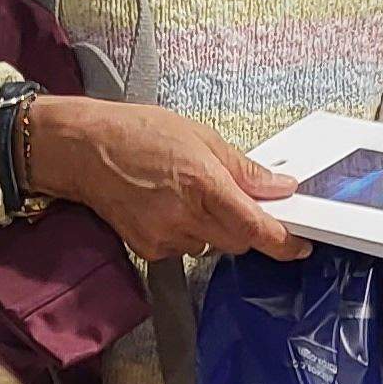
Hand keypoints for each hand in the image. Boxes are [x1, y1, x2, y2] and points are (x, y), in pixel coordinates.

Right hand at [17, 96, 308, 261]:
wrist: (82, 149)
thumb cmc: (135, 133)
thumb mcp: (199, 136)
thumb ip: (243, 168)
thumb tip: (278, 187)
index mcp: (203, 184)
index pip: (255, 228)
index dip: (283, 242)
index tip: (300, 244)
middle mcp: (185, 216)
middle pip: (238, 242)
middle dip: (245, 225)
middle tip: (233, 199)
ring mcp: (165, 237)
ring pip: (211, 246)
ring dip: (213, 228)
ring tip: (186, 193)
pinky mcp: (149, 249)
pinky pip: (185, 249)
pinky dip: (187, 232)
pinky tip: (167, 206)